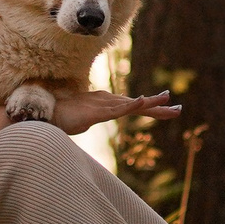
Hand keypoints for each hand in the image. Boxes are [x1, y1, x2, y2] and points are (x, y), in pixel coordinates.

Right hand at [48, 89, 180, 136]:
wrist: (46, 114)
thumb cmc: (62, 117)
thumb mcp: (83, 121)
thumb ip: (90, 120)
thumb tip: (89, 121)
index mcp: (106, 104)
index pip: (133, 106)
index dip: (150, 107)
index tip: (168, 106)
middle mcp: (108, 102)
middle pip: (138, 105)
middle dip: (158, 107)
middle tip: (179, 109)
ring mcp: (103, 106)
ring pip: (132, 105)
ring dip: (150, 104)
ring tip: (168, 102)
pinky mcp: (97, 113)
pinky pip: (117, 110)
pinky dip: (131, 105)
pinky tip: (143, 102)